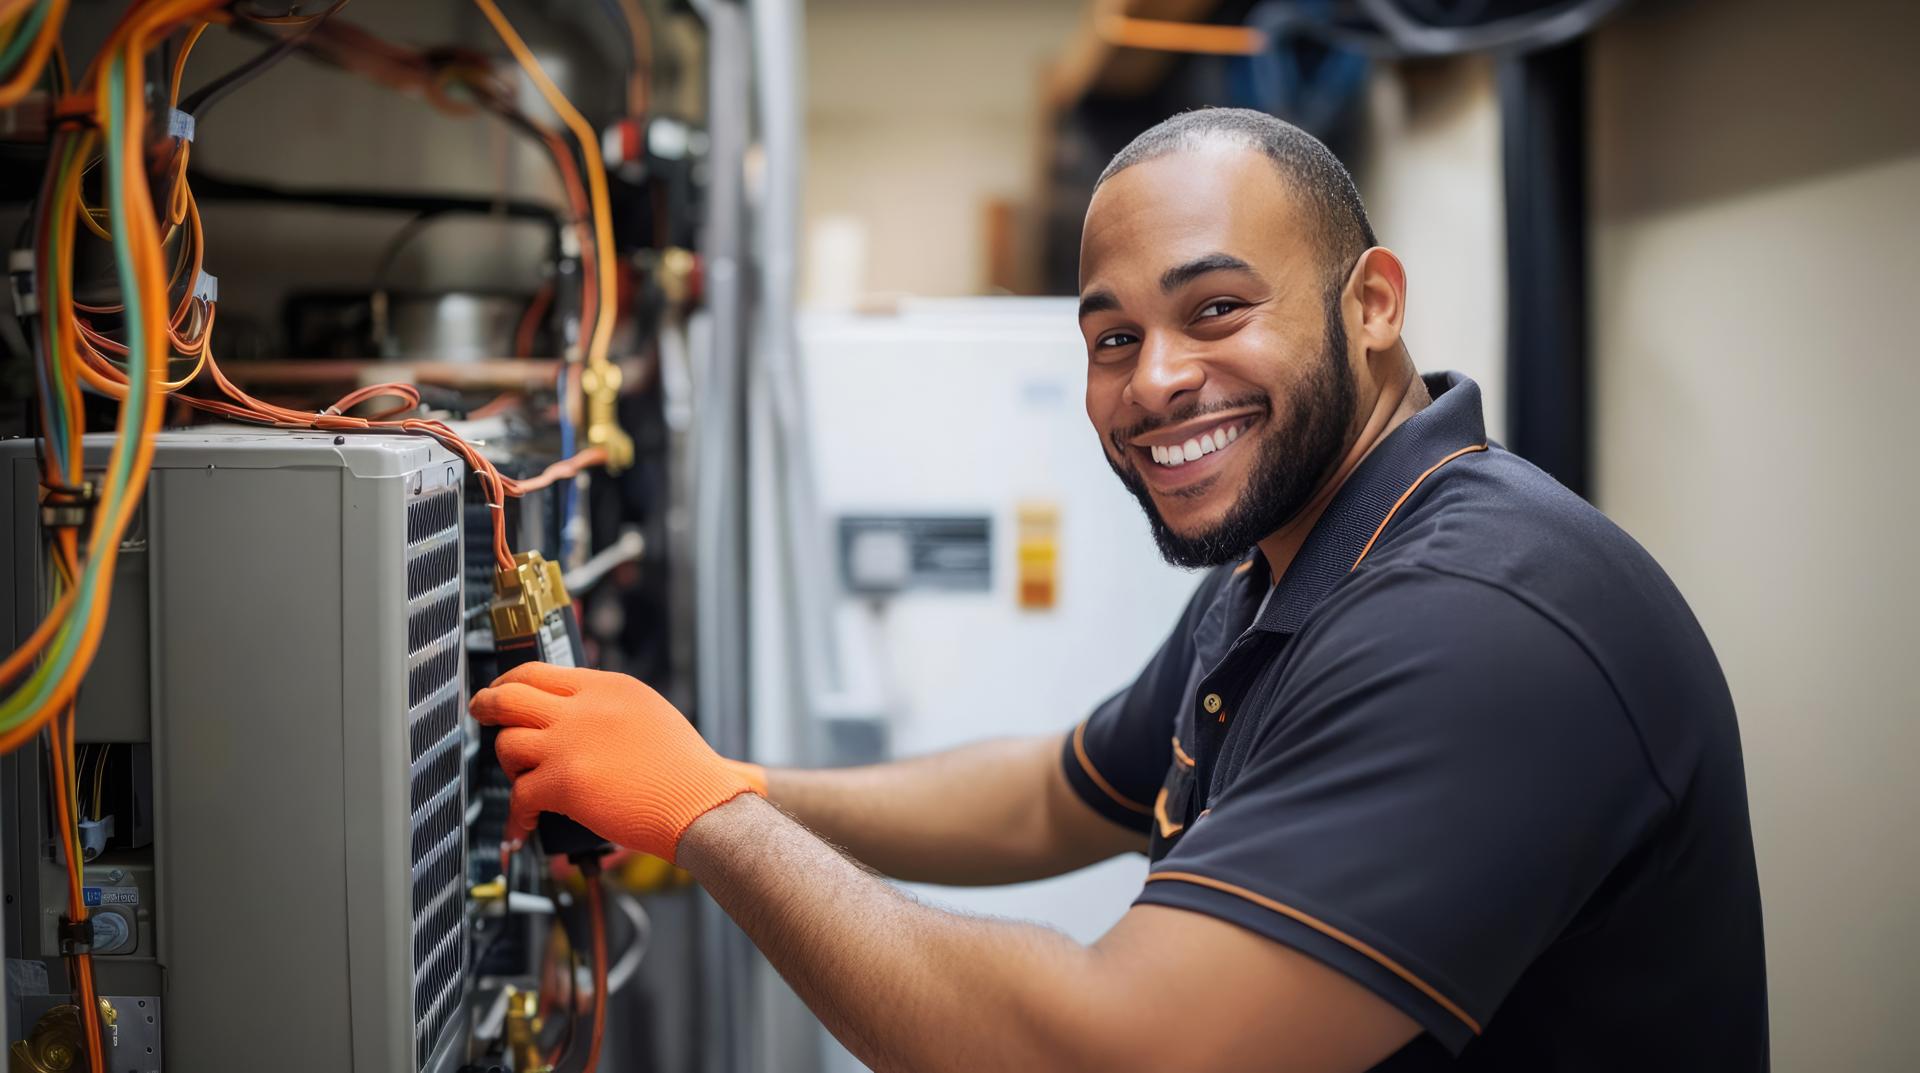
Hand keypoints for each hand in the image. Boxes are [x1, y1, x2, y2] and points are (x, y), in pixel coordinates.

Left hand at [470, 663, 758, 861]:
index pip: (541, 672)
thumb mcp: (650, 715)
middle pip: (510, 695)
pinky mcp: (564, 781)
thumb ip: (607, 710)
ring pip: (507, 743)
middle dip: (487, 705)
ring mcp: (571, 743)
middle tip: (480, 713)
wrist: (702, 803)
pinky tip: (525, 825)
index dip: (512, 683)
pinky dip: (517, 815)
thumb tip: (571, 720)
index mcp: (608, 686)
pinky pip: (519, 795)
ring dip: (508, 765)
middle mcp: (585, 707)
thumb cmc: (687, 771)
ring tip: (522, 779)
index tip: (503, 693)